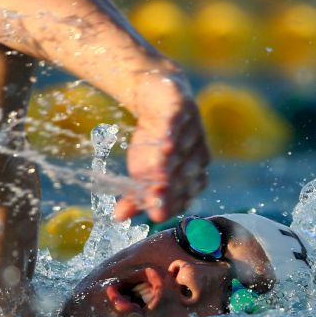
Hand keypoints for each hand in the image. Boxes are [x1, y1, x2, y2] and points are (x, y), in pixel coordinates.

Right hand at [114, 73, 209, 222]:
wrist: (156, 98)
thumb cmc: (152, 141)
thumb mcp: (141, 170)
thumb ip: (134, 194)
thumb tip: (118, 218)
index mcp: (192, 177)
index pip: (183, 196)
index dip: (170, 204)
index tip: (155, 214)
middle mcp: (197, 157)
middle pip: (182, 177)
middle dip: (169, 190)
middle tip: (154, 202)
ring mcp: (192, 132)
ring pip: (180, 153)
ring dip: (169, 165)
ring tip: (156, 178)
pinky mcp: (180, 109)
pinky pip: (176, 124)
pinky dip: (171, 134)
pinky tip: (165, 145)